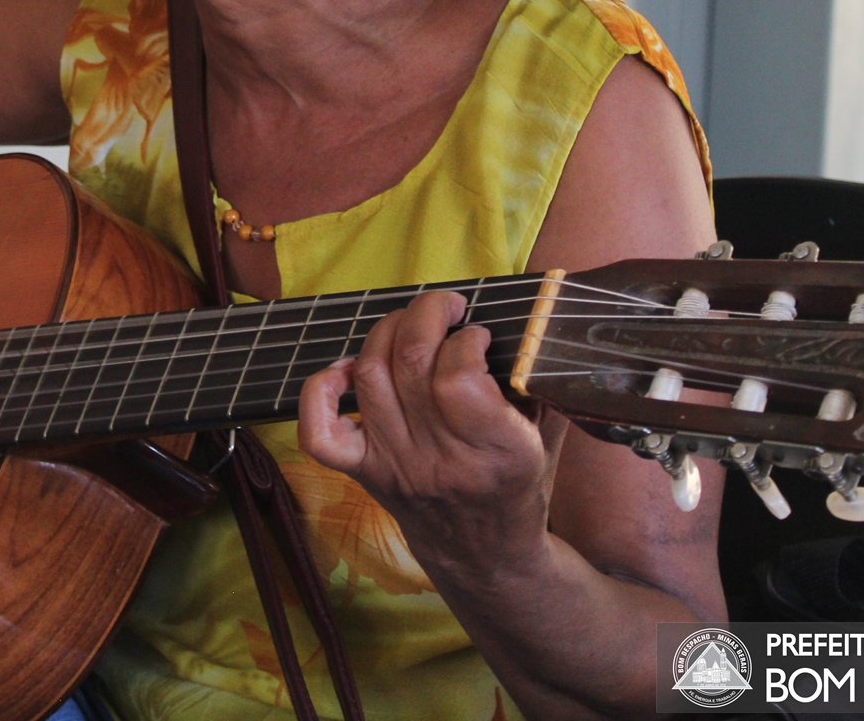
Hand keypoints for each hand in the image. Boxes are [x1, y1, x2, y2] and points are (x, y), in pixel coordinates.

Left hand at [297, 289, 553, 582]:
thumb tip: (523, 319)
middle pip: (410, 362)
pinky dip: (320, 391)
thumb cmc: (518, 484)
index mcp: (494, 451)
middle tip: (446, 307)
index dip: (465, 340)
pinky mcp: (365, 470)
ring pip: (371, 375)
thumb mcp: (544, 436)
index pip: (457, 379)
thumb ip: (535, 383)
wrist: (484, 555)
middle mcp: (438, 458)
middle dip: (427, 313)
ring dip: (388, 332)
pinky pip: (319, 432)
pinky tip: (348, 368)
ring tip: (412, 323)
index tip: (478, 335)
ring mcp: (395, 463)